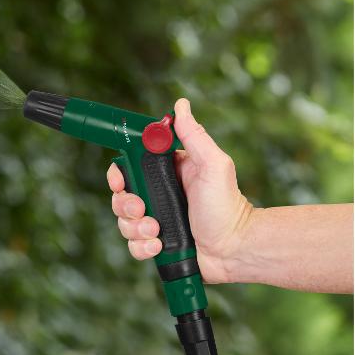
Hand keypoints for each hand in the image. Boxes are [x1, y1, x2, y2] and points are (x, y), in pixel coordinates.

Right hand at [106, 98, 253, 283]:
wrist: (235, 249)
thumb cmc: (228, 207)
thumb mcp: (214, 165)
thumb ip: (194, 136)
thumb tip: (180, 105)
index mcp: (168, 173)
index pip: (131, 167)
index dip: (119, 173)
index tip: (120, 180)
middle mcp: (159, 196)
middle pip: (121, 196)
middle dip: (125, 205)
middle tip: (141, 210)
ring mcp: (156, 220)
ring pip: (124, 223)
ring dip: (135, 228)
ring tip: (156, 232)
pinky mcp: (156, 244)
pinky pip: (133, 246)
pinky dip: (142, 247)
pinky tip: (159, 246)